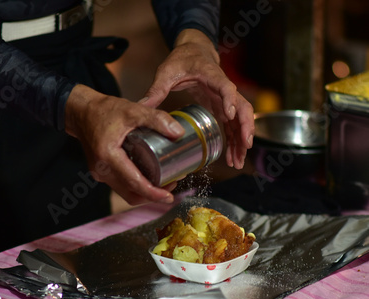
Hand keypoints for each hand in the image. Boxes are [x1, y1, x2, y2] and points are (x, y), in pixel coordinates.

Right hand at [64, 84, 184, 204]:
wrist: (81, 111)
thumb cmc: (103, 110)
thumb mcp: (133, 110)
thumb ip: (156, 119)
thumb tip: (178, 133)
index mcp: (108, 157)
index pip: (134, 183)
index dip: (153, 194)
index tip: (169, 197)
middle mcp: (102, 170)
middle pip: (131, 194)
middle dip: (153, 196)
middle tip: (172, 186)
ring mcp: (100, 173)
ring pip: (126, 193)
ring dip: (145, 192)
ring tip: (165, 182)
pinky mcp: (101, 173)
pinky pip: (121, 186)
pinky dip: (136, 185)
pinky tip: (149, 176)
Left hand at [141, 29, 254, 168]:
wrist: (193, 51)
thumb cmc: (182, 59)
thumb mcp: (166, 72)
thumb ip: (155, 89)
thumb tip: (140, 106)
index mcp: (211, 75)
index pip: (225, 86)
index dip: (229, 99)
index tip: (228, 115)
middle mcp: (224, 87)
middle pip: (242, 107)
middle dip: (244, 127)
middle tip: (243, 146)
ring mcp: (225, 98)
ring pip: (240, 119)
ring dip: (241, 140)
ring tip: (237, 161)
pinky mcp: (222, 106)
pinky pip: (232, 125)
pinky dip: (234, 140)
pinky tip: (231, 157)